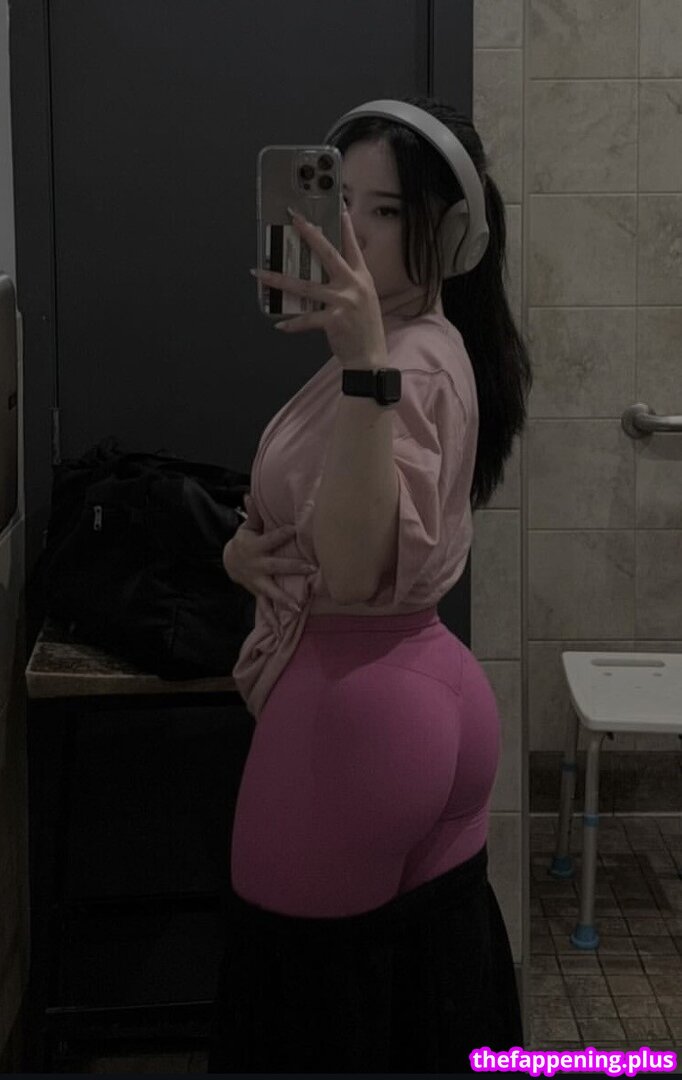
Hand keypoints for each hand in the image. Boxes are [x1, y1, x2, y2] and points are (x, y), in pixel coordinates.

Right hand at [223, 494, 313, 612]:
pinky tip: (281, 632)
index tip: (296, 528)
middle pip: (278, 567)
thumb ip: (254, 514)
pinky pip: (265, 609)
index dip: (284, 533)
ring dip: (284, 600)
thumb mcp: (247, 527)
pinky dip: (273, 620)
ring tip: (297, 608)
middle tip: (311, 570)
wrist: (229, 562)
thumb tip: (250, 494)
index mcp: (257, 547)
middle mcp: (258, 566)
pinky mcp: (258, 593)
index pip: (273, 538)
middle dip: (294, 569)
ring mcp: (258, 583)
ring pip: (272, 592)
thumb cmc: (246, 541)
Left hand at [250, 208, 387, 369]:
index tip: (339, 209)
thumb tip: (326, 275)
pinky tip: (280, 325)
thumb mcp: (363, 301)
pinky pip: (306, 319)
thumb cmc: (364, 330)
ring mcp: (343, 302)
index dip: (346, 227)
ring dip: (278, 279)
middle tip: (294, 219)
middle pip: (327, 253)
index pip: (353, 247)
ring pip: (305, 286)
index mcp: (361, 279)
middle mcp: (353, 286)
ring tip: (259, 273)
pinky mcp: (333, 320)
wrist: (369, 358)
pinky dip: (292, 324)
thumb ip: (349, 285)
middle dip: (310, 233)